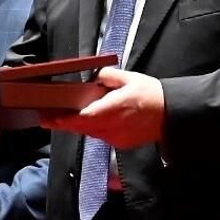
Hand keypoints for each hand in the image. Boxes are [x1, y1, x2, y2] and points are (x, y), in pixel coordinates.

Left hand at [42, 67, 164, 148]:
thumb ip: (107, 76)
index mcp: (111, 110)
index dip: (62, 120)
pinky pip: (103, 136)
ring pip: (91, 133)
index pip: (81, 118)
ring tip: (72, 116)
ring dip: (81, 125)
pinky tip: (99, 119)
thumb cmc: (150, 94)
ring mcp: (116, 138)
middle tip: (50, 117)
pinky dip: (97, 129)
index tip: (47, 119)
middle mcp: (111, 127)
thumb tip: (94, 77)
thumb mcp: (129, 78)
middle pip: (82, 128)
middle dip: (66, 123)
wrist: (171, 113)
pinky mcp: (122, 143)